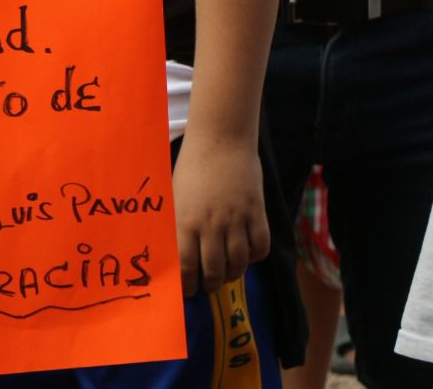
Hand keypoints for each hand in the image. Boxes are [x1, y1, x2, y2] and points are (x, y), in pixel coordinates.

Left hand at [170, 131, 269, 295]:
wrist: (221, 139)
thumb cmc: (192, 167)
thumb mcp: (176, 195)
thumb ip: (177, 223)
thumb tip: (172, 252)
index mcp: (185, 220)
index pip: (186, 266)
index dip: (188, 286)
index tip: (188, 292)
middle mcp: (211, 224)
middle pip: (214, 271)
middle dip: (212, 285)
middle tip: (210, 286)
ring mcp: (236, 219)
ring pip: (239, 263)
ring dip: (233, 274)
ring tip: (228, 273)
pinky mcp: (257, 212)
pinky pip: (260, 247)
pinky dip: (255, 257)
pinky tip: (248, 254)